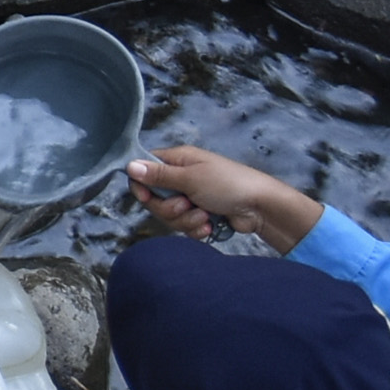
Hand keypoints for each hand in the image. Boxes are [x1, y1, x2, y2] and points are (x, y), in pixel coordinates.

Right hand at [126, 144, 323, 250]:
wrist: (260, 207)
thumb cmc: (228, 184)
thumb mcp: (190, 178)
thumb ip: (159, 175)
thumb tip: (129, 165)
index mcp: (178, 161)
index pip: (144, 171)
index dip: (142, 187)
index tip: (147, 198)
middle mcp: (181, 177)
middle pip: (154, 198)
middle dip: (169, 209)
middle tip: (187, 205)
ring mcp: (191, 197)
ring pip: (169, 216)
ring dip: (186, 220)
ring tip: (204, 216)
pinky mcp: (200, 215)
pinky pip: (184, 226)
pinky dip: (195, 228)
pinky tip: (210, 224)